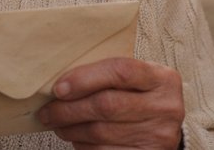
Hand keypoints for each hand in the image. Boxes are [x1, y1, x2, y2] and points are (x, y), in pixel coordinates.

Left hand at [37, 57, 184, 148]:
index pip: (121, 71)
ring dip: (71, 129)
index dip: (85, 78)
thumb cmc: (140, 97)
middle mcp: (166, 107)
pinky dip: (83, 146)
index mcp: (163, 79)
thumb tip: (61, 83)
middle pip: (107, 105)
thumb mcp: (135, 79)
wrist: (165, 128)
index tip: (58, 88)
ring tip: (57, 124)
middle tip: (47, 111)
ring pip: (101, 132)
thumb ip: (107, 74)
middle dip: (69, 109)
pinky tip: (75, 138)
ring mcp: (159, 135)